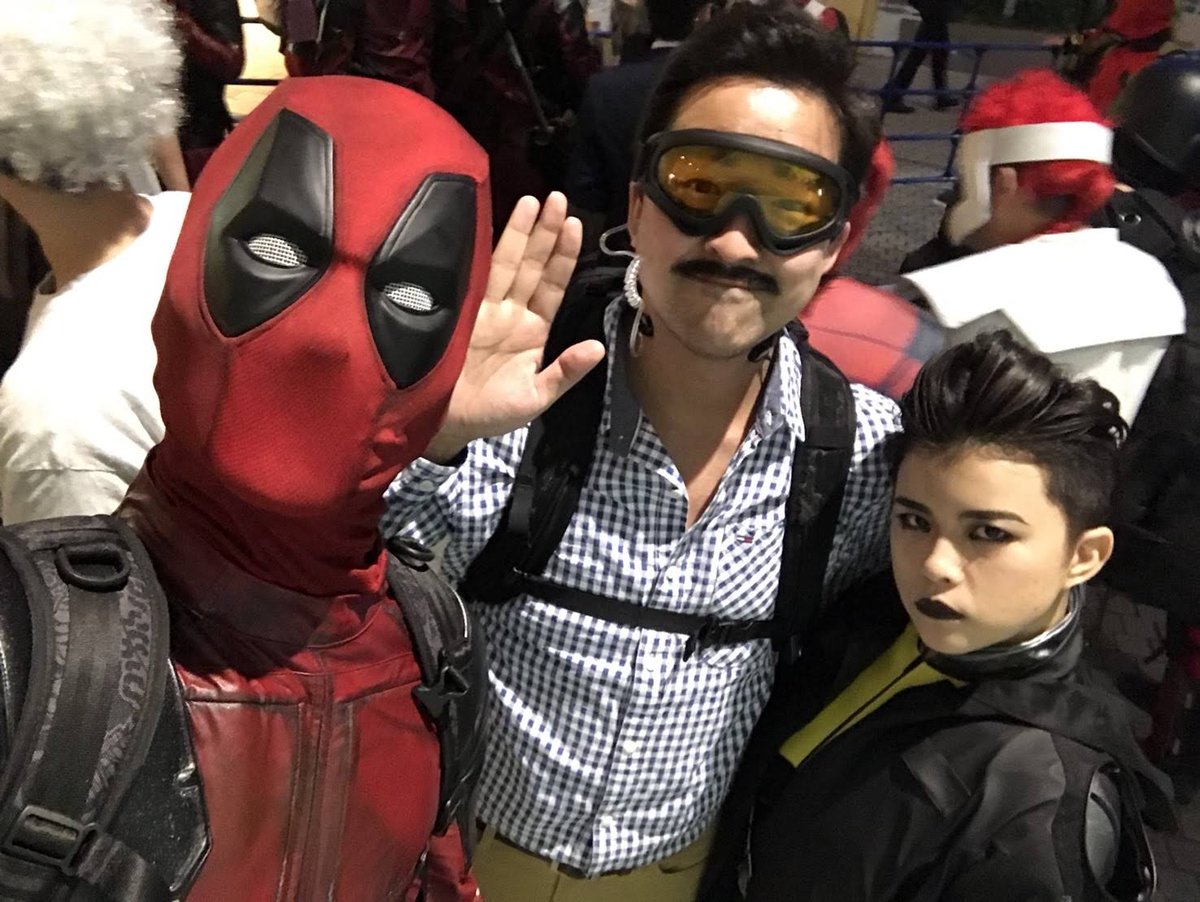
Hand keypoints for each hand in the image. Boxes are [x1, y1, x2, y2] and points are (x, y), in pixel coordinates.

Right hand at [425, 192, 606, 462]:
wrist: (443, 425)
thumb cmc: (492, 414)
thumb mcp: (535, 397)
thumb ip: (565, 373)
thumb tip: (598, 348)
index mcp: (532, 330)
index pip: (552, 285)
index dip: (562, 256)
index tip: (573, 224)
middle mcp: (510, 313)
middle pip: (531, 265)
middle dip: (544, 232)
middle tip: (556, 197)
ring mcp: (483, 310)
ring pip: (505, 264)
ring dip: (518, 233)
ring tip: (531, 200)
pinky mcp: (458, 313)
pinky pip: (474, 278)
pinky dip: (481, 253)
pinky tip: (487, 224)